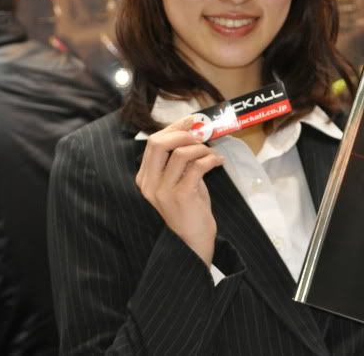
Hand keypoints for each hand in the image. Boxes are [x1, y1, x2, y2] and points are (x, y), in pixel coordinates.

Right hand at [136, 115, 223, 265]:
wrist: (192, 242)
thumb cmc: (189, 210)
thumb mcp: (179, 182)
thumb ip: (180, 161)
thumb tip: (194, 132)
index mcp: (145, 178)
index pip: (153, 142)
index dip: (173, 128)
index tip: (191, 121)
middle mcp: (149, 184)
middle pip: (158, 143)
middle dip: (183, 133)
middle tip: (201, 134)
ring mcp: (163, 191)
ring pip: (180, 153)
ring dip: (201, 148)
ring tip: (212, 153)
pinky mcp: (181, 196)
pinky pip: (196, 166)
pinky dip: (210, 159)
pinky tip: (218, 162)